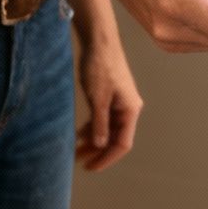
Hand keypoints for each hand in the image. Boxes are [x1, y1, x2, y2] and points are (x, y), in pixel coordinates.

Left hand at [72, 0, 143, 169]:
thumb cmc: (100, 66)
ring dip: (94, 141)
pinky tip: (80, 134)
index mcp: (130, 110)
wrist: (99, 41)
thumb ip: (100, 123)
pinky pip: (103, 119)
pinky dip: (93, 128)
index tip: (91, 167)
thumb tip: (100, 145)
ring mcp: (119, 103)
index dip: (107, 158)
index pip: (122, 143)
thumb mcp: (98, 98)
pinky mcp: (110, 97)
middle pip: (116, 138)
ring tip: (77, 151)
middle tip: (81, 163)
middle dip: (99, 152)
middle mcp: (128, 109)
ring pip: (108, 129)